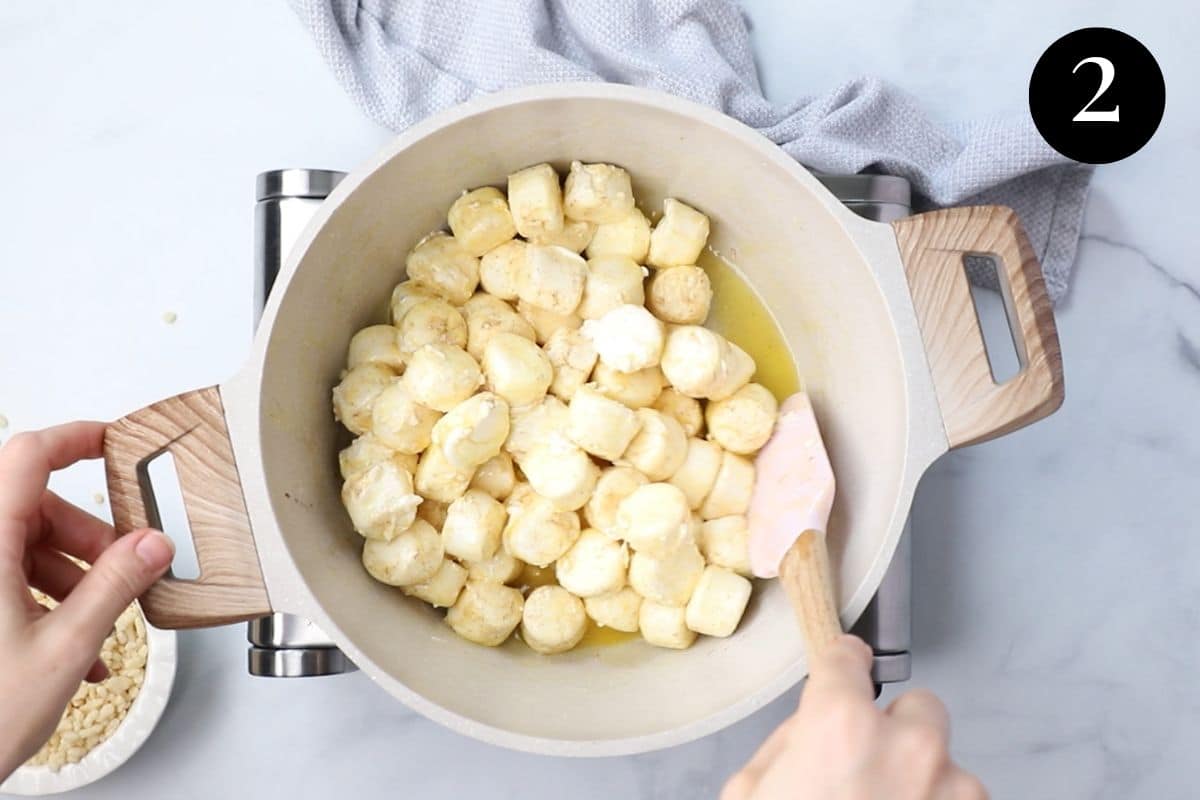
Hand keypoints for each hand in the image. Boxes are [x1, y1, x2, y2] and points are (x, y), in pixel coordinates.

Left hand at [0, 422, 173, 779]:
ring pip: (26, 546)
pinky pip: (10, 579)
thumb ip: (115, 586)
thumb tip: (151, 545)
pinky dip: (49, 599)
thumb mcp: (65, 648)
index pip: (28, 457)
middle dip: (89, 536)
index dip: (74, 438)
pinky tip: (77, 643)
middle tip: (127, 564)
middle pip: (35, 507)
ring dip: (73, 575)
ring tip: (104, 618)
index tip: (112, 442)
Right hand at [723, 635, 986, 799]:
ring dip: (922, 779)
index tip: (848, 662)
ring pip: (946, 763)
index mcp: (841, 726)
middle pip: (919, 707)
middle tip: (867, 768)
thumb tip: (808, 732)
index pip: (848, 658)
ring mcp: (951, 790)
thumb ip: (786, 745)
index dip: (843, 660)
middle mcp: (907, 748)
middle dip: (896, 730)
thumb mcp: (750, 789)